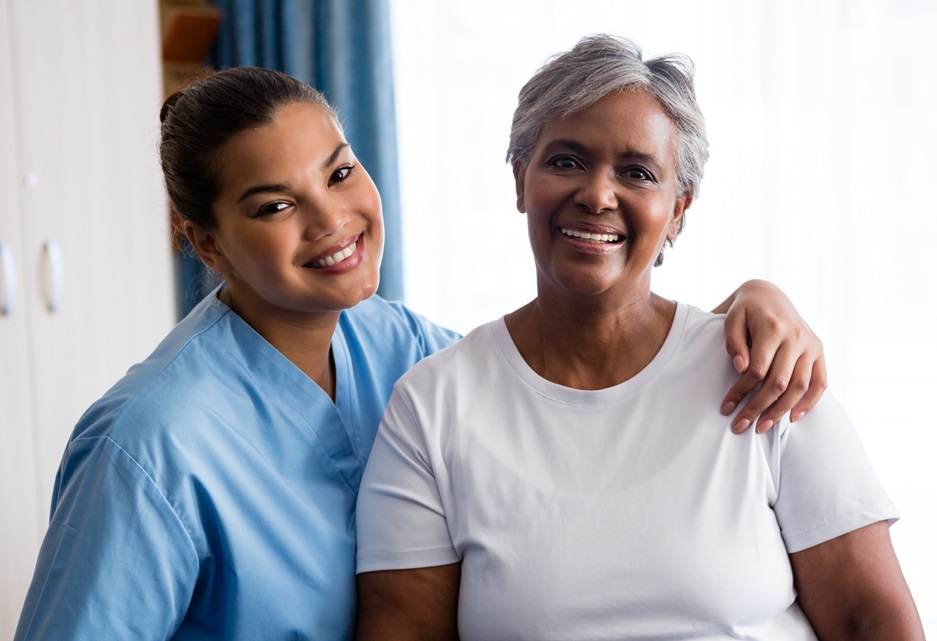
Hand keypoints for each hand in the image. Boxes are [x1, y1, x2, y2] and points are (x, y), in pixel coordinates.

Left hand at [717, 280, 826, 432]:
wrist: (768, 295)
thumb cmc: (744, 311)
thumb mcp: (731, 319)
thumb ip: (734, 342)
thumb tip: (741, 368)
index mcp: (773, 327)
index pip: (758, 369)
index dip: (741, 391)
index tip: (726, 407)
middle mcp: (797, 337)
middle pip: (779, 382)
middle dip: (758, 408)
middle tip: (740, 427)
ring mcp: (811, 344)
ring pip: (799, 386)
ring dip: (781, 411)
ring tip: (762, 428)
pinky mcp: (819, 351)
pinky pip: (820, 382)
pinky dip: (810, 402)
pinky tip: (793, 418)